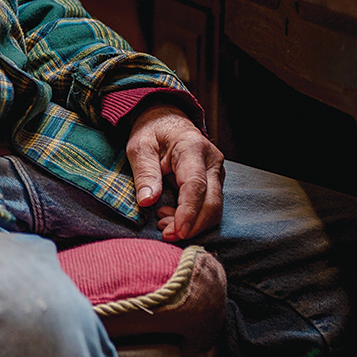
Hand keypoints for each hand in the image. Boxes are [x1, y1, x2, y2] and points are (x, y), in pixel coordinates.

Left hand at [126, 105, 225, 241]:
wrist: (167, 120)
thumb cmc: (152, 132)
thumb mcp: (140, 148)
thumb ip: (144, 173)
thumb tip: (147, 201)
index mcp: (192, 147)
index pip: (195, 185)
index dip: (188, 211)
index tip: (178, 231)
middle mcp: (211, 161)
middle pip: (212, 201)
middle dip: (192, 225)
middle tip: (166, 235)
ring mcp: (216, 172)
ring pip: (214, 207)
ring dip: (191, 224)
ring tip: (163, 224)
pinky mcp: (214, 182)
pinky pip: (209, 205)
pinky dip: (192, 218)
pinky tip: (169, 216)